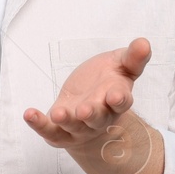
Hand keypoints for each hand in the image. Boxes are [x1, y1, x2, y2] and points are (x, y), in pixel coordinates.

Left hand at [23, 36, 163, 173]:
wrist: (91, 104)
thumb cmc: (108, 82)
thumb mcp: (121, 65)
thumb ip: (133, 57)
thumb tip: (145, 42)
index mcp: (116, 99)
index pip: (121, 102)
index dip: (118, 99)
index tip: (115, 95)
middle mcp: (99, 117)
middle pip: (96, 118)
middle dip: (91, 114)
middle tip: (85, 110)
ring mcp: (79, 126)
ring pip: (73, 126)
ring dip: (66, 120)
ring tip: (58, 113)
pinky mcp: (60, 131)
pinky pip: (50, 131)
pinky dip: (39, 124)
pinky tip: (29, 114)